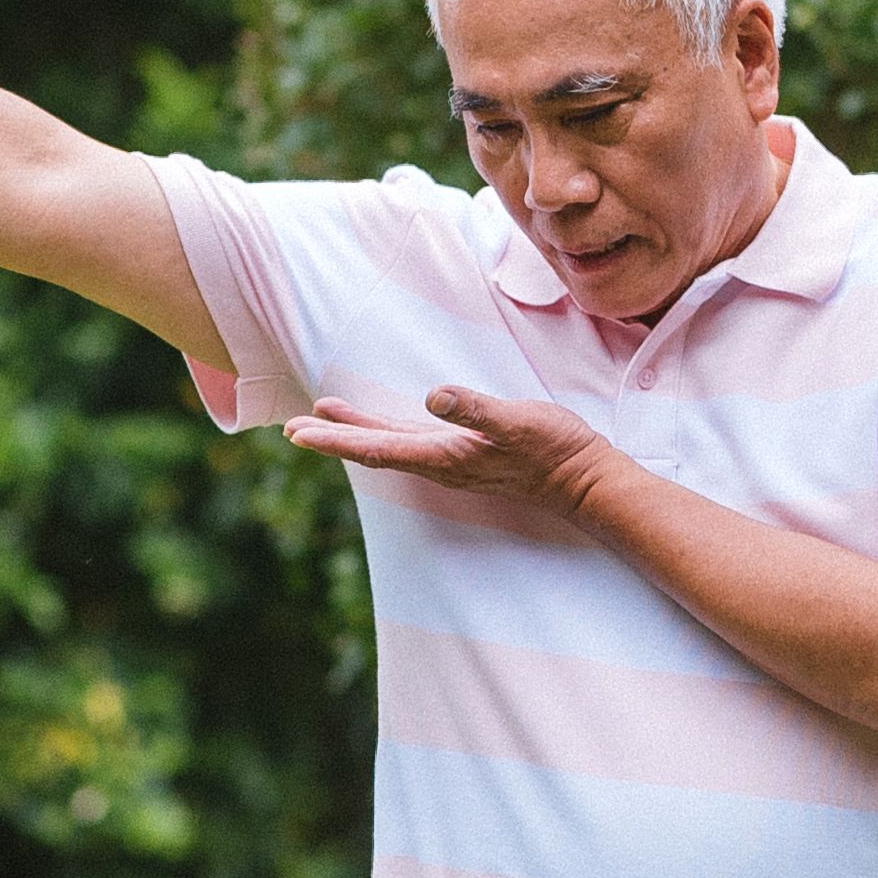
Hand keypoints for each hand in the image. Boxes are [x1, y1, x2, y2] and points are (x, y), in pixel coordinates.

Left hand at [282, 385, 621, 517]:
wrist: (585, 481)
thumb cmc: (555, 449)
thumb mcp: (518, 420)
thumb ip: (476, 409)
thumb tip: (434, 396)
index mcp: (444, 455)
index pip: (377, 449)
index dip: (335, 440)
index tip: (298, 433)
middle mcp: (440, 464)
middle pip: (374, 450)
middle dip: (332, 438)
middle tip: (291, 428)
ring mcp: (452, 463)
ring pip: (391, 447)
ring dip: (354, 434)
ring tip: (322, 419)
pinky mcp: (466, 457)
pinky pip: (411, 446)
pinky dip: (385, 435)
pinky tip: (382, 428)